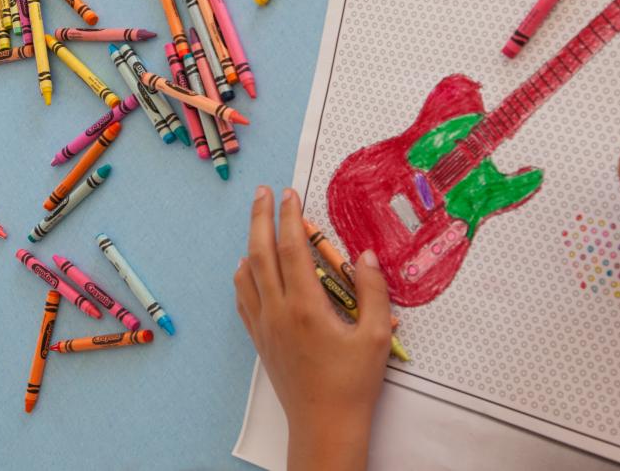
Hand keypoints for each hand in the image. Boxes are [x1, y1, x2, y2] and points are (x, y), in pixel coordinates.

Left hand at [234, 186, 391, 470]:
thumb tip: (365, 254)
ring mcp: (264, 326)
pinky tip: (246, 268)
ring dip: (250, 244)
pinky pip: (243, 299)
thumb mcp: (376, 336)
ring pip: (247, 275)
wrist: (325, 426)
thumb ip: (372, 291)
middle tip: (262, 192)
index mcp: (307, 307)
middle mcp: (279, 311)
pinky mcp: (260, 340)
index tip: (290, 194)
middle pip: (261, 253)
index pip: (293, 249)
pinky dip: (243, 276)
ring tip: (257, 223)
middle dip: (260, 218)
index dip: (290, 217)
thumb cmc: (354, 383)